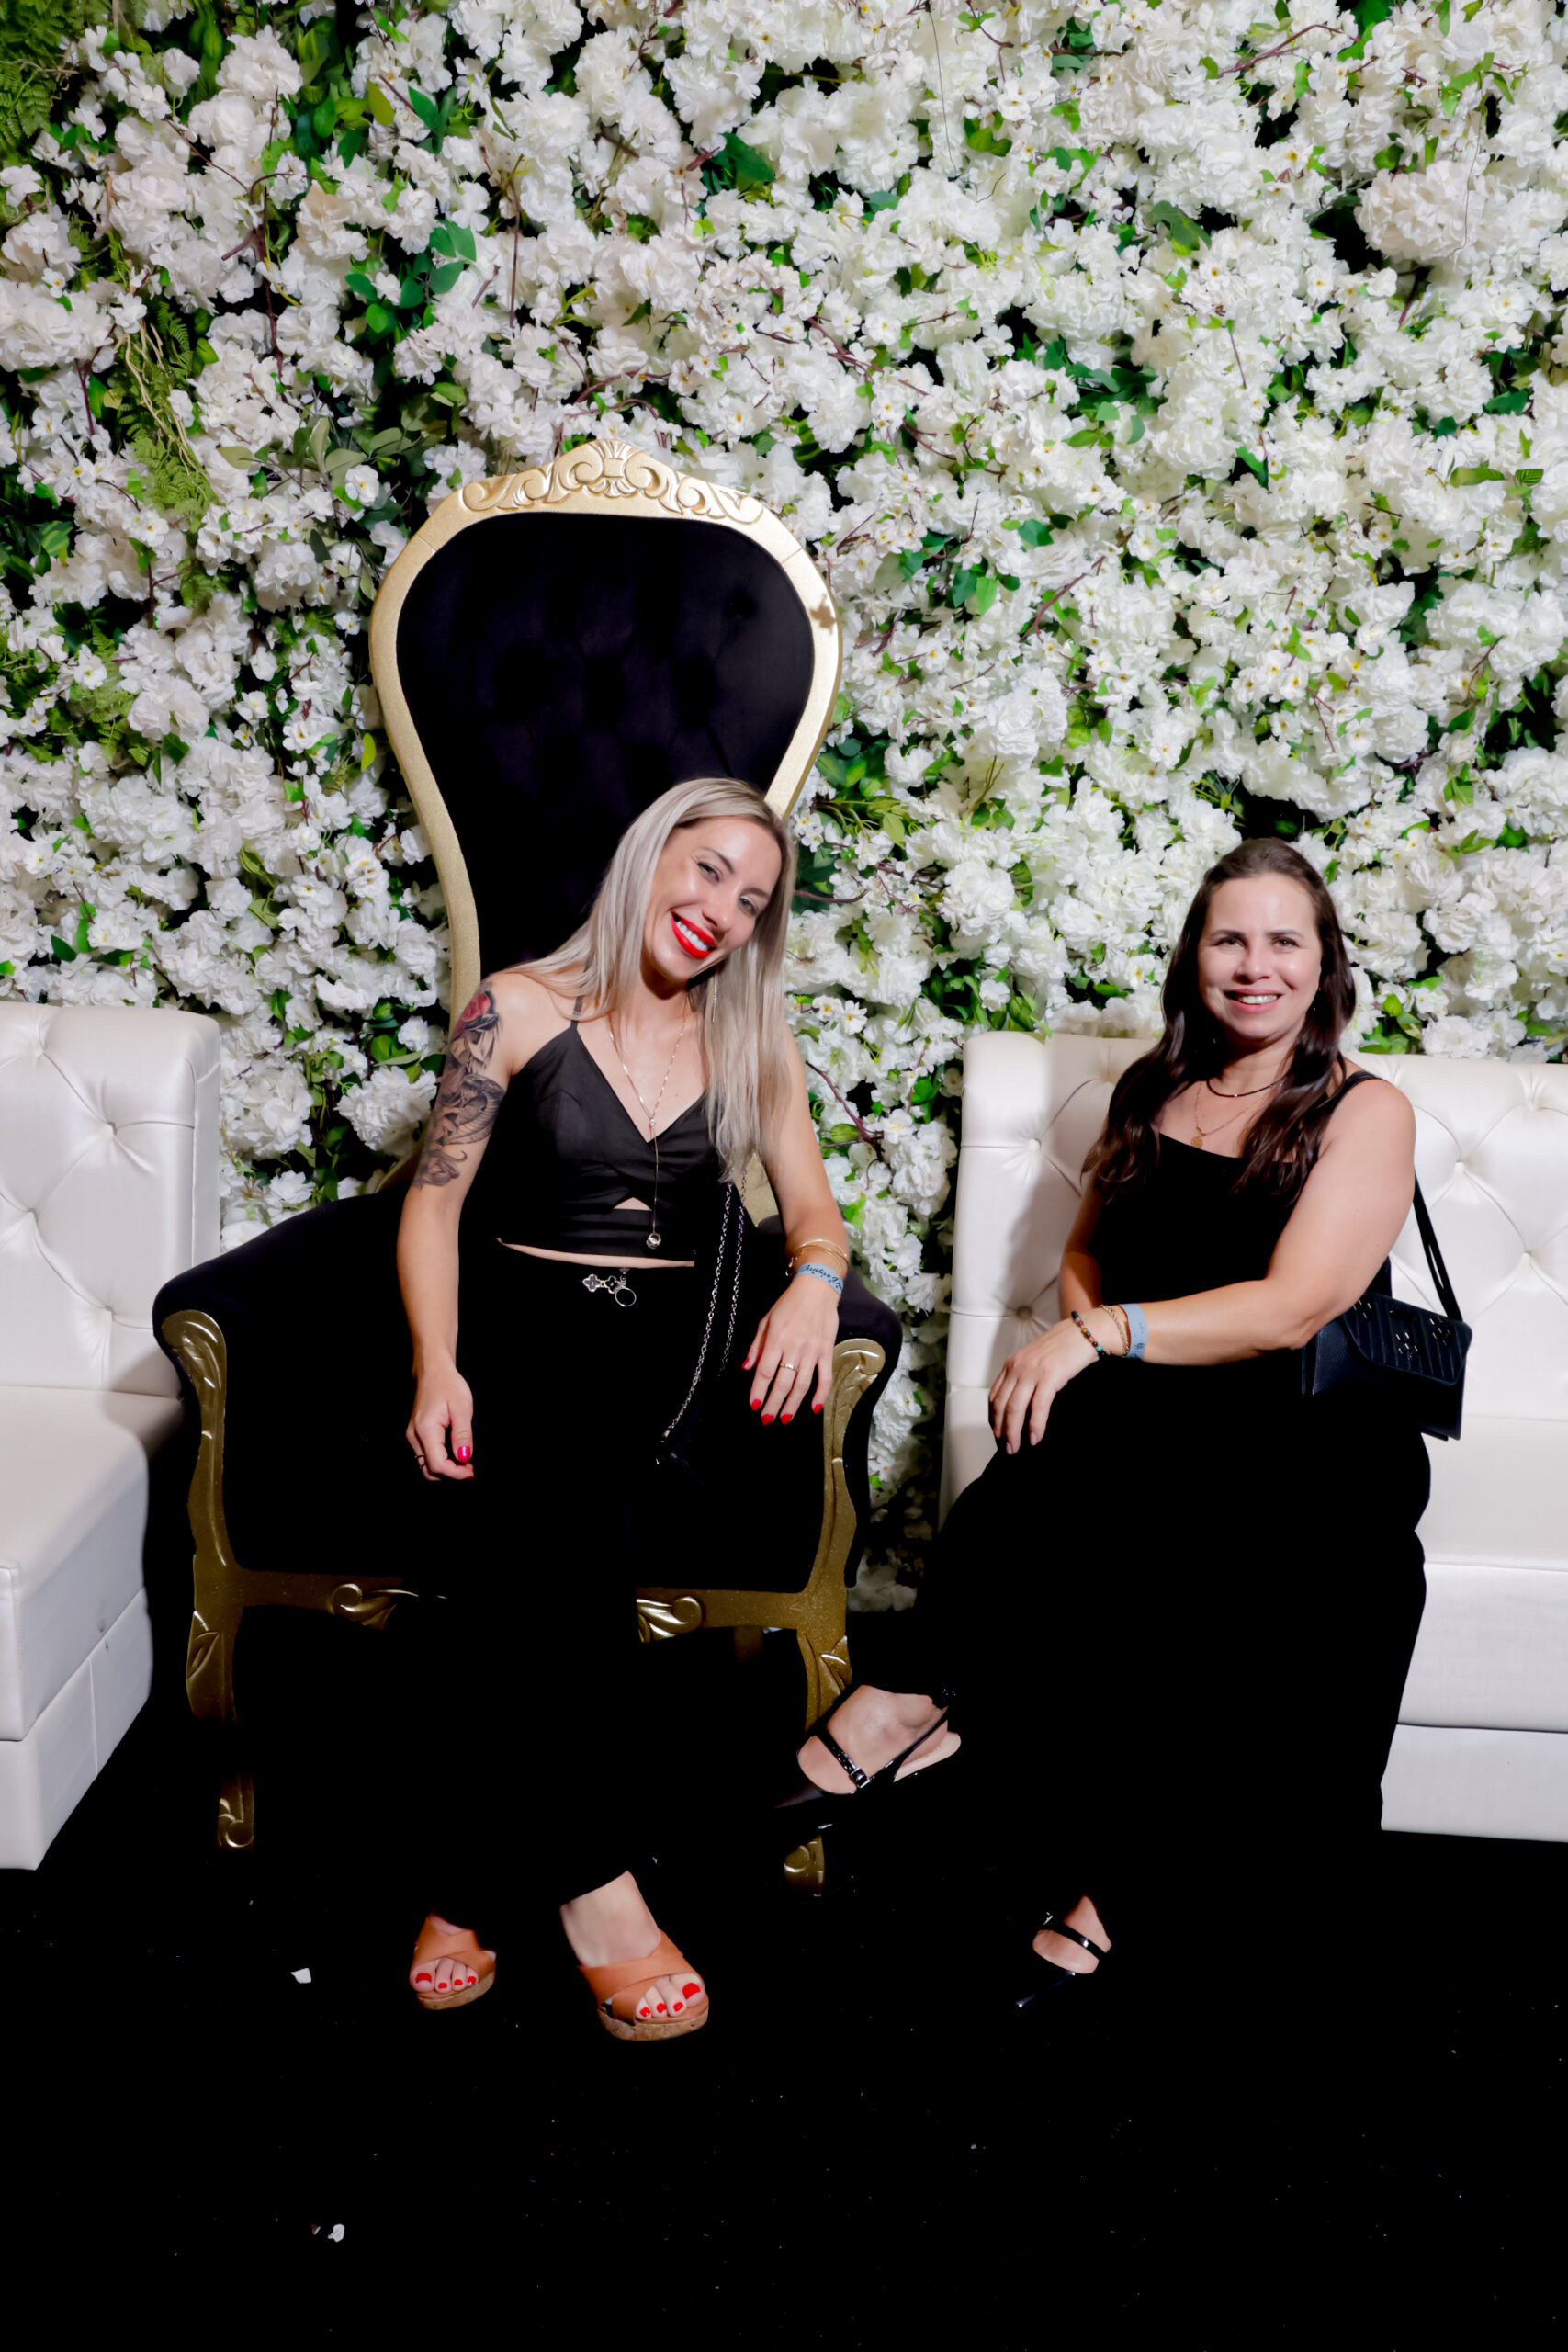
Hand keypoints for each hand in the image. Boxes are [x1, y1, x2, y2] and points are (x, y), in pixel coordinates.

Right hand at [406, 1366, 474, 1480]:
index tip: (470, 1471)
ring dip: (445, 1469)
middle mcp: (414, 1436)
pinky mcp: (415, 1434)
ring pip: (425, 1465)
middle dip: (450, 1475)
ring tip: (463, 1462)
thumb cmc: (448, 1385)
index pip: (437, 1465)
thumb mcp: (462, 1408)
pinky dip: (439, 1461)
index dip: (455, 1473)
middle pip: (429, 1470)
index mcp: (426, 1430)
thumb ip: (463, 1435)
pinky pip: (425, 1455)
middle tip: (468, 1468)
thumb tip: (464, 1458)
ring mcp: (412, 1436)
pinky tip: (454, 1454)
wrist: (432, 1371)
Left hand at [742, 1273, 839, 1424]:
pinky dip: (820, 1395)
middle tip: (767, 1419)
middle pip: (782, 1383)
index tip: (754, 1405)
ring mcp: (812, 1352)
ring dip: (793, 1404)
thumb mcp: (766, 1321)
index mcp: (776, 1340)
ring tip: (785, 1418)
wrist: (817, 1290)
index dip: (758, 1391)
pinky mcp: (826, 1352)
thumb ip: (756, 1346)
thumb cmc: (788, 1304)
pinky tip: (813, 1408)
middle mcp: (794, 1348)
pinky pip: (824, 1377)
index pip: (765, 1372)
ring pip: (802, 1385)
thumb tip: (747, 1368)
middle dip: (773, 1404)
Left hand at [988, 1315, 1102, 1454]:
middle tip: (1006, 1448)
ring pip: (1015, 1408)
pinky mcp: (1049, 1377)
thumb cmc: (1062, 1349)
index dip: (993, 1418)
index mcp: (1011, 1364)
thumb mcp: (1035, 1360)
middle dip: (1000, 1430)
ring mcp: (1032, 1372)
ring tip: (1016, 1448)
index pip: (994, 1396)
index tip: (997, 1434)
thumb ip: (1023, 1377)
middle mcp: (1017, 1368)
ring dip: (1013, 1432)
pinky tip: (1035, 1438)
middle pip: (1001, 1405)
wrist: (1083, 1333)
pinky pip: (1038, 1406)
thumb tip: (1019, 1404)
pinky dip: (1035, 1425)